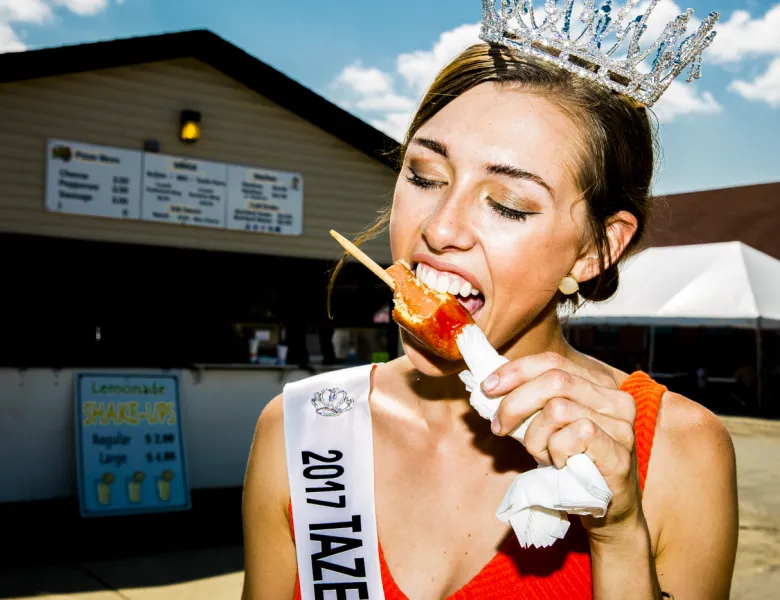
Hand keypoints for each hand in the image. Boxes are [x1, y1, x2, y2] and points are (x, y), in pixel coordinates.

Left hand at [482, 352, 643, 543]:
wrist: (606, 510)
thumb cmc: (571, 463)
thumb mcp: (548, 425)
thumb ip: (531, 402)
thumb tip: (489, 386)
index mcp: (598, 384)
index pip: (553, 361)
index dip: (516, 370)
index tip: (488, 387)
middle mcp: (615, 399)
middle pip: (554, 380)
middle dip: (515, 402)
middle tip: (498, 427)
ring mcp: (621, 425)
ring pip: (558, 409)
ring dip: (535, 437)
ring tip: (541, 455)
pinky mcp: (618, 452)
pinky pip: (572, 437)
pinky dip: (554, 452)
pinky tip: (560, 465)